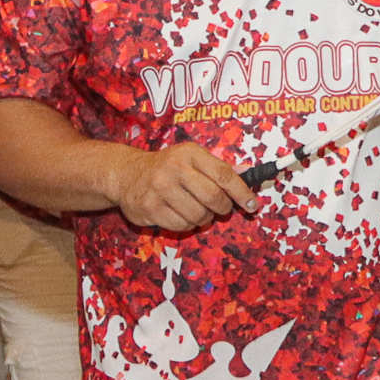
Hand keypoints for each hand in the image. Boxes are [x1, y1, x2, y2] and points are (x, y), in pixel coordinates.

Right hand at [106, 142, 256, 231]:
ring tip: (199, 211)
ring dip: (205, 219)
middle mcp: (174, 168)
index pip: (224, 174)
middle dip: (223, 208)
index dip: (241, 192)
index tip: (252, 205)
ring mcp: (160, 189)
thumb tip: (249, 173)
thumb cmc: (168, 166)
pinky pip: (181, 226)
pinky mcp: (150, 208)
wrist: (126, 173)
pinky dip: (188, 225)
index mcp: (190, 153)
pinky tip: (182, 215)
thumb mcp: (192, 158)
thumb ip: (218, 168)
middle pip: (213, 197)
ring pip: (198, 215)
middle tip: (222, 209)